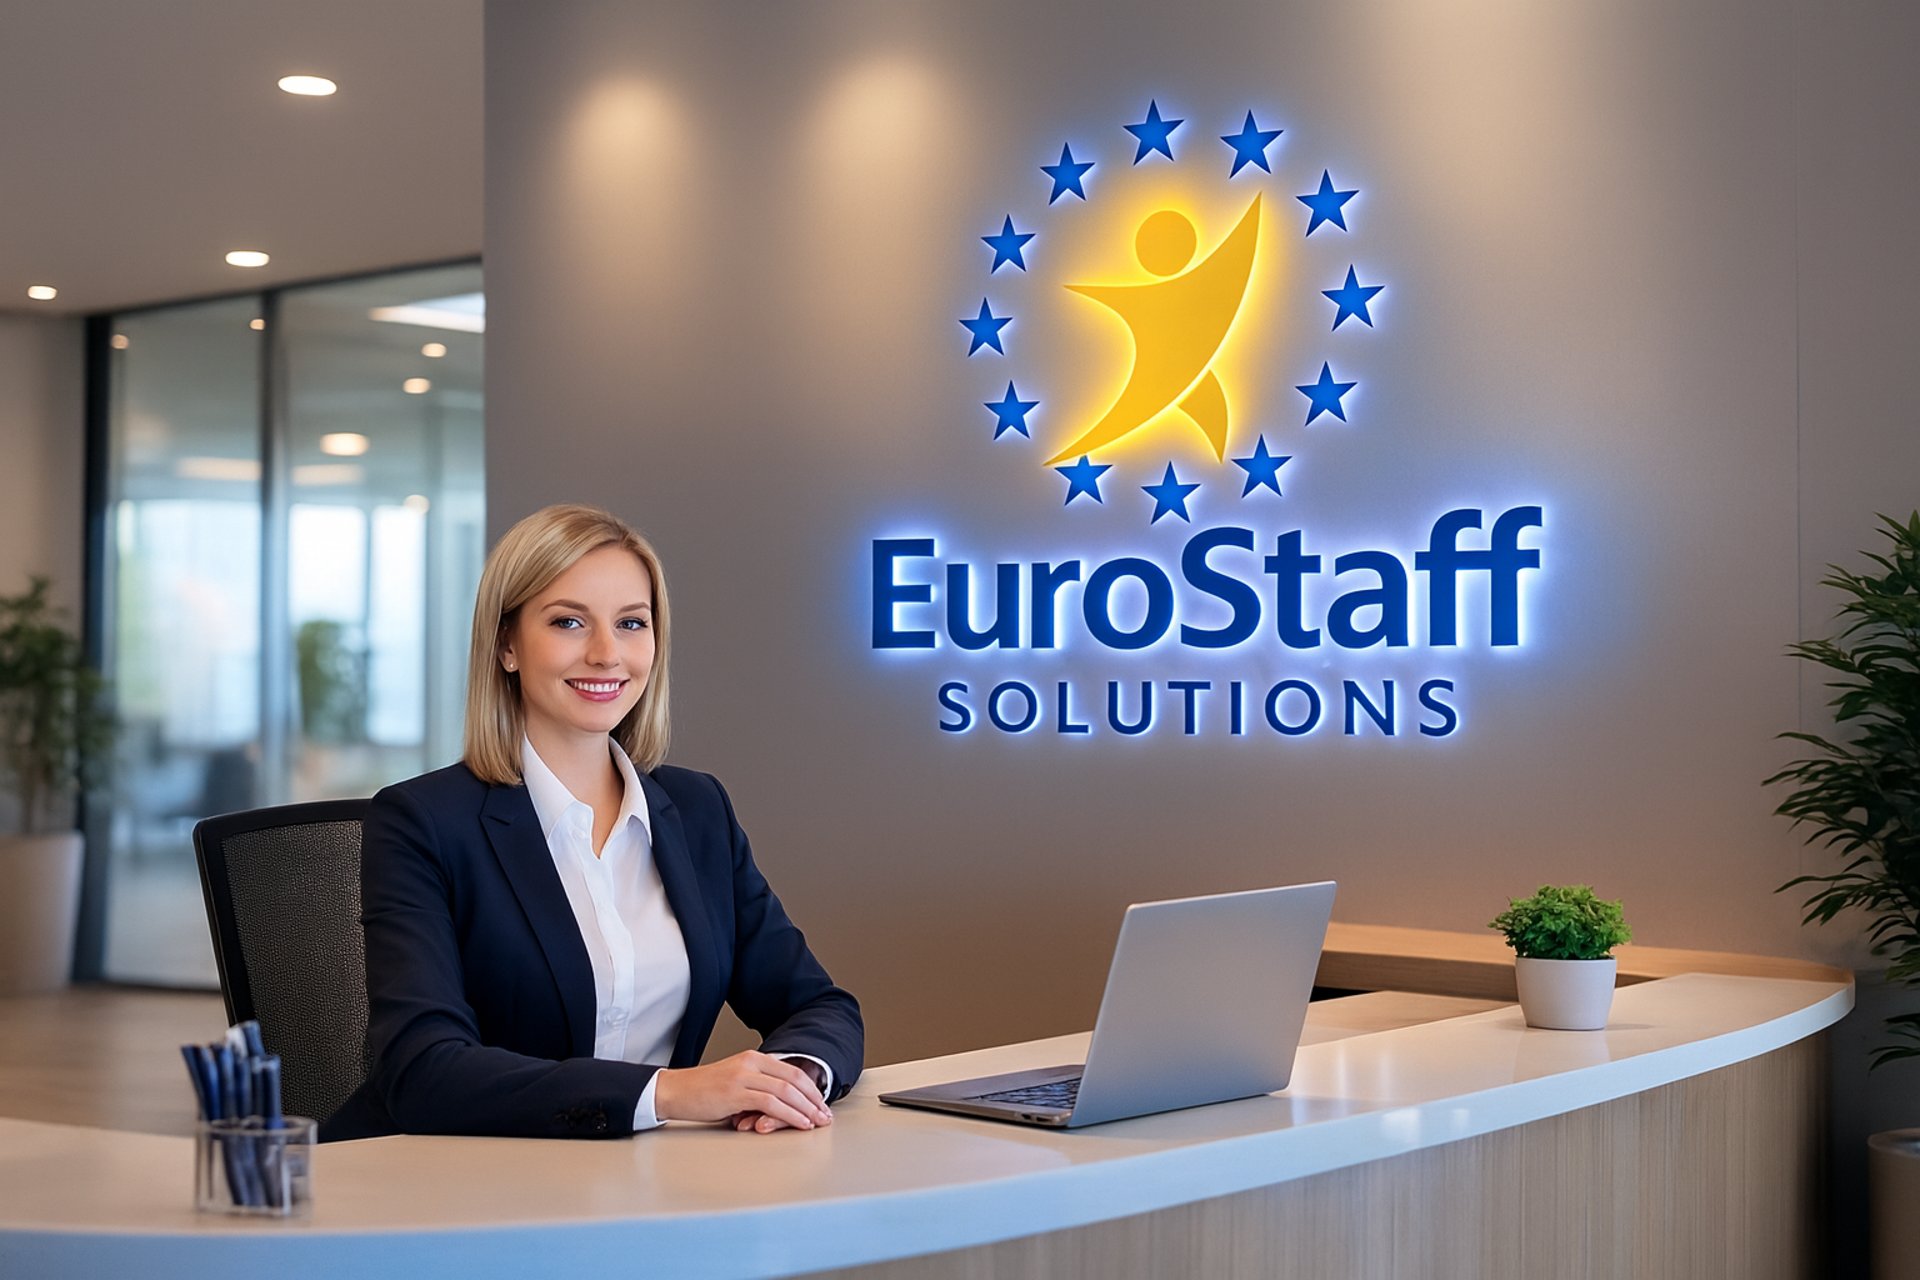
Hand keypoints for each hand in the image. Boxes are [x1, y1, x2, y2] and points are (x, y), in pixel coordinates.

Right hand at [654, 1051, 832, 1132]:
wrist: (675, 1091)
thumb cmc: (704, 1091)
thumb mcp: (736, 1081)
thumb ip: (759, 1086)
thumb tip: (785, 1104)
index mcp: (753, 1058)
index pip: (792, 1070)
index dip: (811, 1087)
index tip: (822, 1103)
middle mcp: (751, 1063)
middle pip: (794, 1078)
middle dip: (814, 1099)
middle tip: (826, 1115)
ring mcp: (743, 1076)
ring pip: (786, 1091)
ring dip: (806, 1108)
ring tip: (817, 1122)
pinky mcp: (735, 1093)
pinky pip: (771, 1103)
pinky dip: (790, 1114)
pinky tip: (800, 1123)